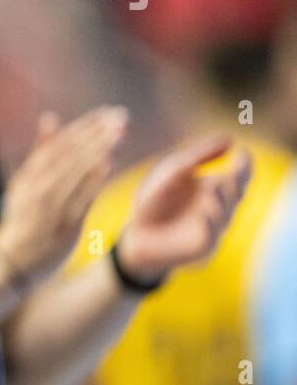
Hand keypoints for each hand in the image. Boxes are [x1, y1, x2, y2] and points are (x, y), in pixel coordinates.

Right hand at [0, 105, 127, 281]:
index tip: (106, 112)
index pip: (60, 144)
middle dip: (96, 133)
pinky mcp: (64, 225)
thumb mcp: (24, 182)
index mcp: (30, 174)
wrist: (11, 262)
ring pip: (75, 172)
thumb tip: (50, 117)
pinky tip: (108, 163)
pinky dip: (93, 180)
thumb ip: (40, 151)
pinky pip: (80, 199)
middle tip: (120, 116)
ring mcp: (50, 206)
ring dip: (98, 150)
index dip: (84, 126)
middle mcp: (38, 187)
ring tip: (119, 132)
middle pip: (70, 154)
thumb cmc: (23, 218)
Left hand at [116, 136, 251, 284]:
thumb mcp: (173, 171)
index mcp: (217, 186)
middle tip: (233, 171)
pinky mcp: (203, 245)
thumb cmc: (157, 200)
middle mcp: (221, 206)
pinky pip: (211, 234)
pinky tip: (205, 212)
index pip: (241, 174)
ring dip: (220, 200)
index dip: (245, 164)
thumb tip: (229, 138)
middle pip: (237, 192)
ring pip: (225, 212)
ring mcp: (214, 227)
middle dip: (237, 182)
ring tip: (213, 186)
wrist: (137, 234)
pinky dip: (209, 223)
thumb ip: (199, 156)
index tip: (242, 152)